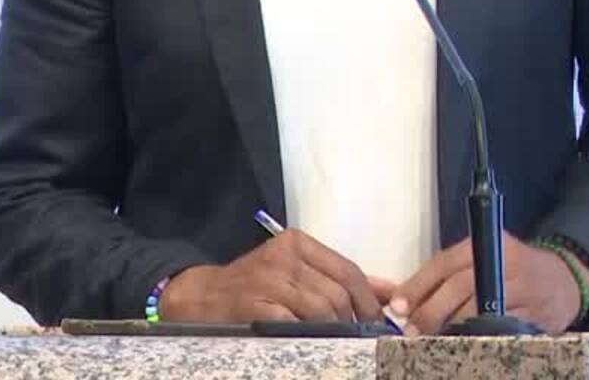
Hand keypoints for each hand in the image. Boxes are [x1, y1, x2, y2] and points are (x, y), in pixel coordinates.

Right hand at [159, 229, 387, 322]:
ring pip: (322, 310)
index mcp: (296, 243)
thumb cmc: (253, 287)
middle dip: (354, 321)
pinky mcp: (255, 305)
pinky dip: (310, 337)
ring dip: (335, 332)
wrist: (199, 298)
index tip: (379, 322)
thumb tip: (389, 291)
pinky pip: (296, 325)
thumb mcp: (295, 272)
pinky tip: (311, 345)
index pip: (347, 269)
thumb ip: (338, 278)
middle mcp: (284, 256)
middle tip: (358, 339)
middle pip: (338, 292)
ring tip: (335, 343)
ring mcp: (268, 280)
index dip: (368, 300)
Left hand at [389, 232, 586, 334]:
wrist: (564, 280)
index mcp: (487, 243)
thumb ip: (446, 273)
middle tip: (411, 330)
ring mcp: (523, 289)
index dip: (418, 285)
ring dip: (451, 328)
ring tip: (432, 339)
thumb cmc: (512, 268)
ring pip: (479, 310)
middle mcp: (506, 262)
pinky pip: (501, 328)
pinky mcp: (535, 314)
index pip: (445, 263)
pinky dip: (480, 337)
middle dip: (431, 310)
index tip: (398, 306)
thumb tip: (398, 295)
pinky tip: (464, 343)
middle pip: (460, 287)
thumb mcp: (484, 257)